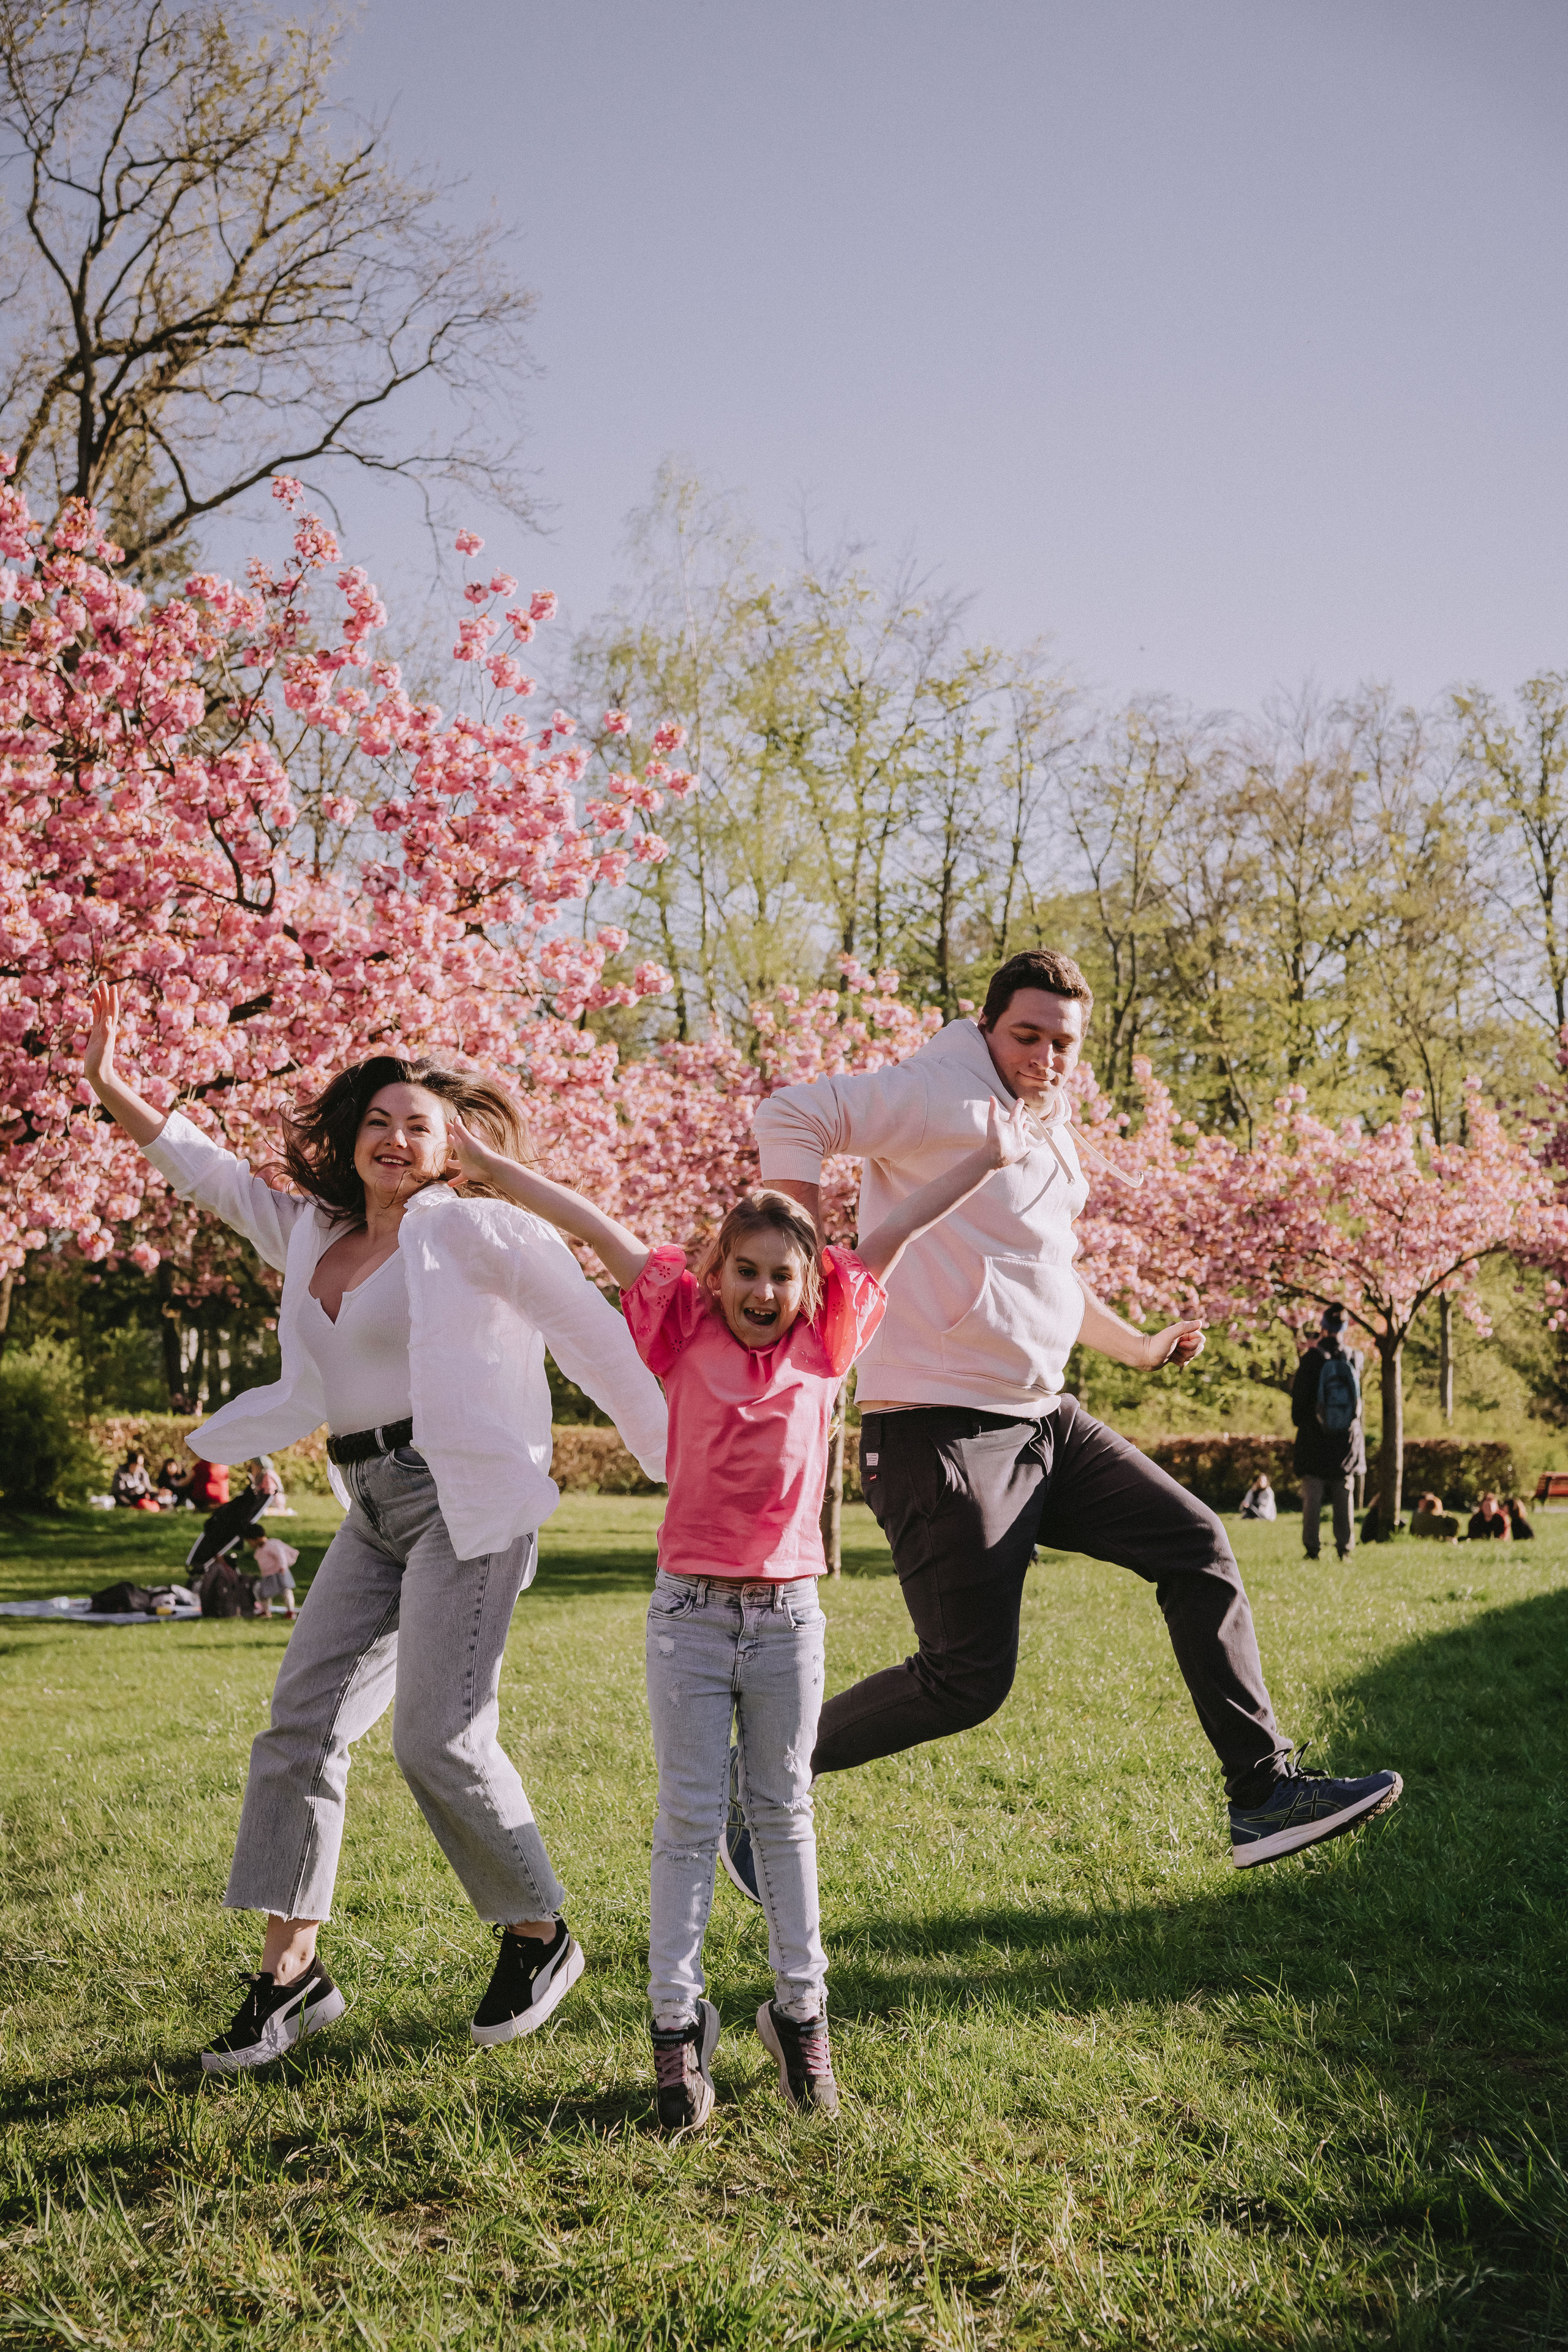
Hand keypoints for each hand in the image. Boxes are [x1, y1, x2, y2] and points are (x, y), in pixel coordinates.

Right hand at [84, 979, 119, 1096]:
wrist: (99, 1073)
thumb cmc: (100, 1062)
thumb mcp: (103, 1047)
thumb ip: (106, 1033)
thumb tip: (108, 1019)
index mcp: (109, 1030)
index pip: (111, 1010)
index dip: (112, 999)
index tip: (111, 986)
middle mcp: (107, 1028)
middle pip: (107, 1008)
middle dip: (105, 995)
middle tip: (103, 982)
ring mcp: (101, 1031)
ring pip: (101, 1012)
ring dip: (100, 1000)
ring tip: (97, 989)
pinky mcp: (95, 1035)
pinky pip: (95, 1019)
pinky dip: (95, 1010)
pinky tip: (93, 1004)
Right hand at [445, 1117, 496, 1184]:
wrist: (492, 1167)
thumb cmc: (480, 1153)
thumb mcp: (468, 1140)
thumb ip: (460, 1130)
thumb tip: (455, 1118)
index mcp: (464, 1144)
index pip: (456, 1135)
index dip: (452, 1129)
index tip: (448, 1123)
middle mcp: (464, 1154)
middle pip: (456, 1146)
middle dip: (452, 1142)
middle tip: (448, 1137)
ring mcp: (466, 1164)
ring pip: (457, 1164)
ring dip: (452, 1163)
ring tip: (447, 1162)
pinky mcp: (467, 1174)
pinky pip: (459, 1178)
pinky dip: (454, 1181)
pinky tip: (448, 1184)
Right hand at [982, 1095, 1034, 1171]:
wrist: (996, 1155)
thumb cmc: (993, 1138)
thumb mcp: (992, 1122)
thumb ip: (993, 1109)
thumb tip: (992, 1097)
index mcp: (1013, 1122)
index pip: (1017, 1110)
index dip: (1019, 1104)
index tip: (1021, 1100)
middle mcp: (1020, 1130)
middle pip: (1023, 1119)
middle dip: (1023, 1115)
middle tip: (1023, 1112)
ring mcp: (1022, 1140)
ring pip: (1026, 1131)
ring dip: (1025, 1127)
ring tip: (1025, 1126)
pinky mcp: (1023, 1150)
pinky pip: (1027, 1146)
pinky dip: (1026, 1144)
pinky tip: (1025, 1144)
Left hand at [1148, 1318, 1204, 1369]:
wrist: (1144, 1356)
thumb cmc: (1156, 1345)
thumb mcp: (1170, 1335)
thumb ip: (1184, 1328)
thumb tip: (1200, 1323)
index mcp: (1184, 1331)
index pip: (1201, 1340)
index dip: (1192, 1345)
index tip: (1179, 1344)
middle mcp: (1184, 1338)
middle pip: (1198, 1349)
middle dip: (1187, 1352)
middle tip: (1174, 1349)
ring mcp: (1180, 1347)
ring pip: (1192, 1356)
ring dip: (1181, 1358)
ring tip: (1170, 1354)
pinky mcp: (1176, 1355)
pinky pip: (1186, 1362)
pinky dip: (1179, 1362)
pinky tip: (1169, 1359)